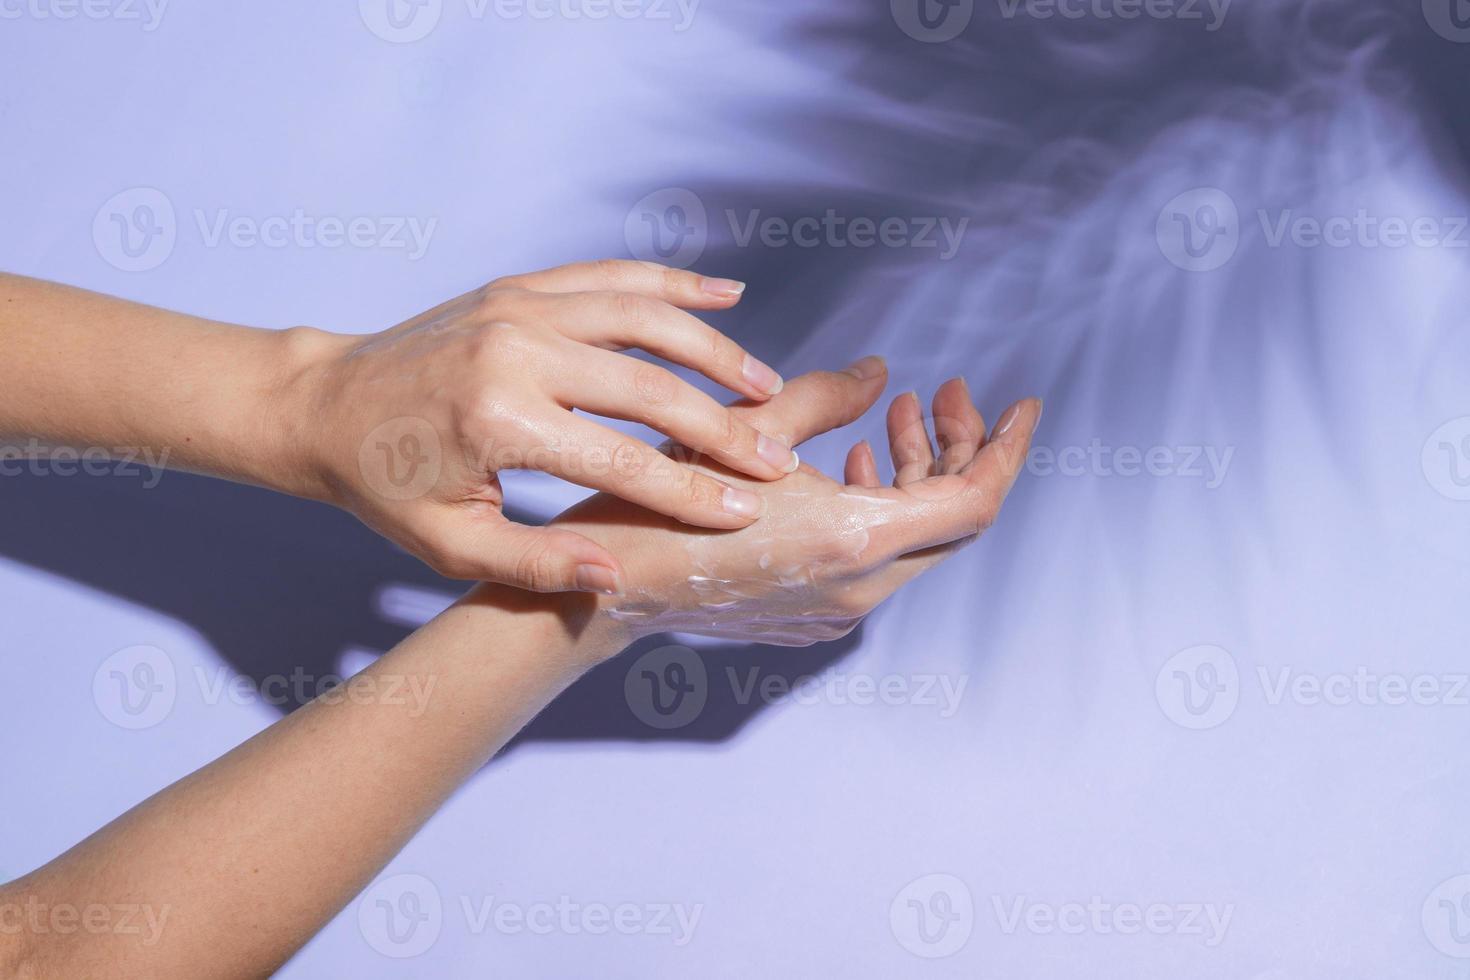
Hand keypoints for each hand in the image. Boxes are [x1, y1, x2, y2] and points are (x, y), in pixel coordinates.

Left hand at [303, 260, 798, 592]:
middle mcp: (516, 351)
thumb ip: (535, 564)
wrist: (321, 403)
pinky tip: (727, 291)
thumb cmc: (383, 484)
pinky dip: (674, 281)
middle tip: (778, 455)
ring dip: (715, 349)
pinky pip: (611, 275)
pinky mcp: (520, 286)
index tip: (747, 512)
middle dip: (722, 426)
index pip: (622, 461)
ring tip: (768, 385)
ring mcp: (519, 307)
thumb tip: (620, 571)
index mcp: (498, 421)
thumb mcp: (448, 545)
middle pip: (648, 387)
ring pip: (643, 317)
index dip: (691, 492)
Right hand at [550, 357, 1040, 649]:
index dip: (1004, 447)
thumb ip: (830, 396)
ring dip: (914, 474)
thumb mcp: (754, 429)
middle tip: (938, 392)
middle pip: (950, 517)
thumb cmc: (673, 505)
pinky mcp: (817, 613)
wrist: (618, 585)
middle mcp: (863, 586)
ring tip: (891, 416)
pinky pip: (879, 560)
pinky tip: (853, 465)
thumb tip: (882, 373)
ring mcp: (841, 608)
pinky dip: (882, 508)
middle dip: (954, 448)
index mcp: (858, 541)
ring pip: (914, 539)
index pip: (977, 499)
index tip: (1021, 404)